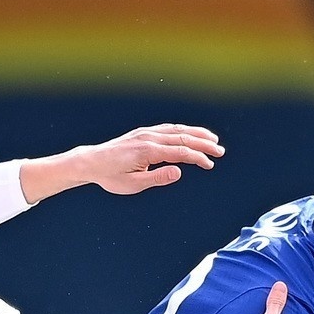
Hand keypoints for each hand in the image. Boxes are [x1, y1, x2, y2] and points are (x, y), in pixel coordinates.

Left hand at [80, 123, 224, 194]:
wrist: (92, 162)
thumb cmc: (111, 177)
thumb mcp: (134, 184)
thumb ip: (158, 178)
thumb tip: (179, 171)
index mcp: (148, 151)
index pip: (180, 152)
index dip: (198, 158)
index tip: (210, 164)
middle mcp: (149, 138)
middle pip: (182, 137)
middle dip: (203, 144)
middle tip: (220, 151)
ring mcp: (146, 133)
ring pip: (176, 130)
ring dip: (196, 134)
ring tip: (213, 140)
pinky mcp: (143, 133)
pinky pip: (168, 128)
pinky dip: (183, 130)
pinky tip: (192, 134)